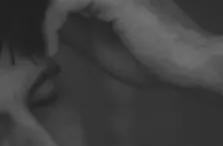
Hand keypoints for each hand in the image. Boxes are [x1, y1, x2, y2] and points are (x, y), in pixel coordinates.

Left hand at [43, 0, 211, 87]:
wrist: (184, 63)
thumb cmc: (149, 58)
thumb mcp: (98, 44)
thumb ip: (75, 30)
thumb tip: (48, 25)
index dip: (47, 14)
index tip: (40, 41)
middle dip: (42, 11)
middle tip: (37, 39)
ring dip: (44, 19)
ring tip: (44, 44)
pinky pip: (65, 2)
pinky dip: (50, 23)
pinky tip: (50, 46)